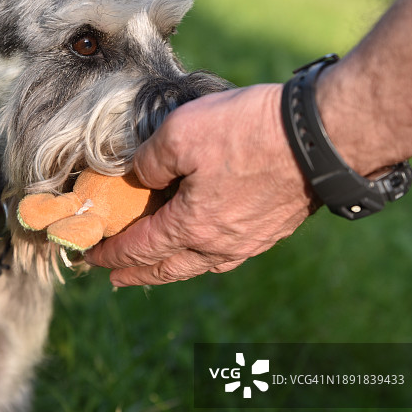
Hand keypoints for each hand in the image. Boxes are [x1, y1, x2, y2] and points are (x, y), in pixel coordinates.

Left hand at [85, 85, 314, 285]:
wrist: (321, 137)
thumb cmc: (249, 132)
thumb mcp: (180, 133)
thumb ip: (150, 161)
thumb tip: (140, 177)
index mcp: (191, 227)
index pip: (140, 249)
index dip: (111, 254)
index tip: (91, 257)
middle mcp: (220, 245)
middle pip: (168, 269)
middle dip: (137, 274)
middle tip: (116, 278)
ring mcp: (250, 241)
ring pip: (200, 266)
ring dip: (171, 270)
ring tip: (158, 268)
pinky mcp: (273, 229)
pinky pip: (228, 255)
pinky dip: (204, 258)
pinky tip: (205, 248)